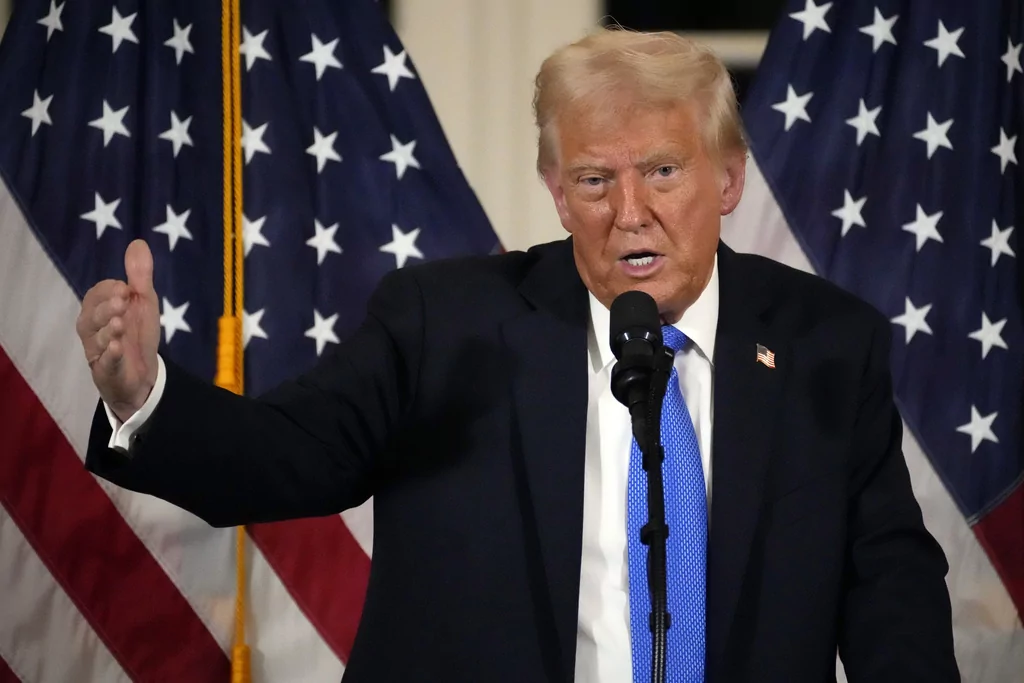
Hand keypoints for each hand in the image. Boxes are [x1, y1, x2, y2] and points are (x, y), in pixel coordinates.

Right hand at [77, 239, 160, 422]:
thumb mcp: (143, 302)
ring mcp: (97, 351)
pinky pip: (104, 364)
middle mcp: (91, 329)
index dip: (110, 290)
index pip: (96, 294)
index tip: (127, 287)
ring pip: (95, 339)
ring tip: (120, 324)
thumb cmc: (137, 333)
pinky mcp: (106, 372)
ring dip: (108, 330)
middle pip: (91, 316)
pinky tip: (117, 349)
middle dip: (106, 308)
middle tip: (123, 301)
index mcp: (97, 309)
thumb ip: (139, 276)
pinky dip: (110, 356)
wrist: (143, 374)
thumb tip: (138, 242)